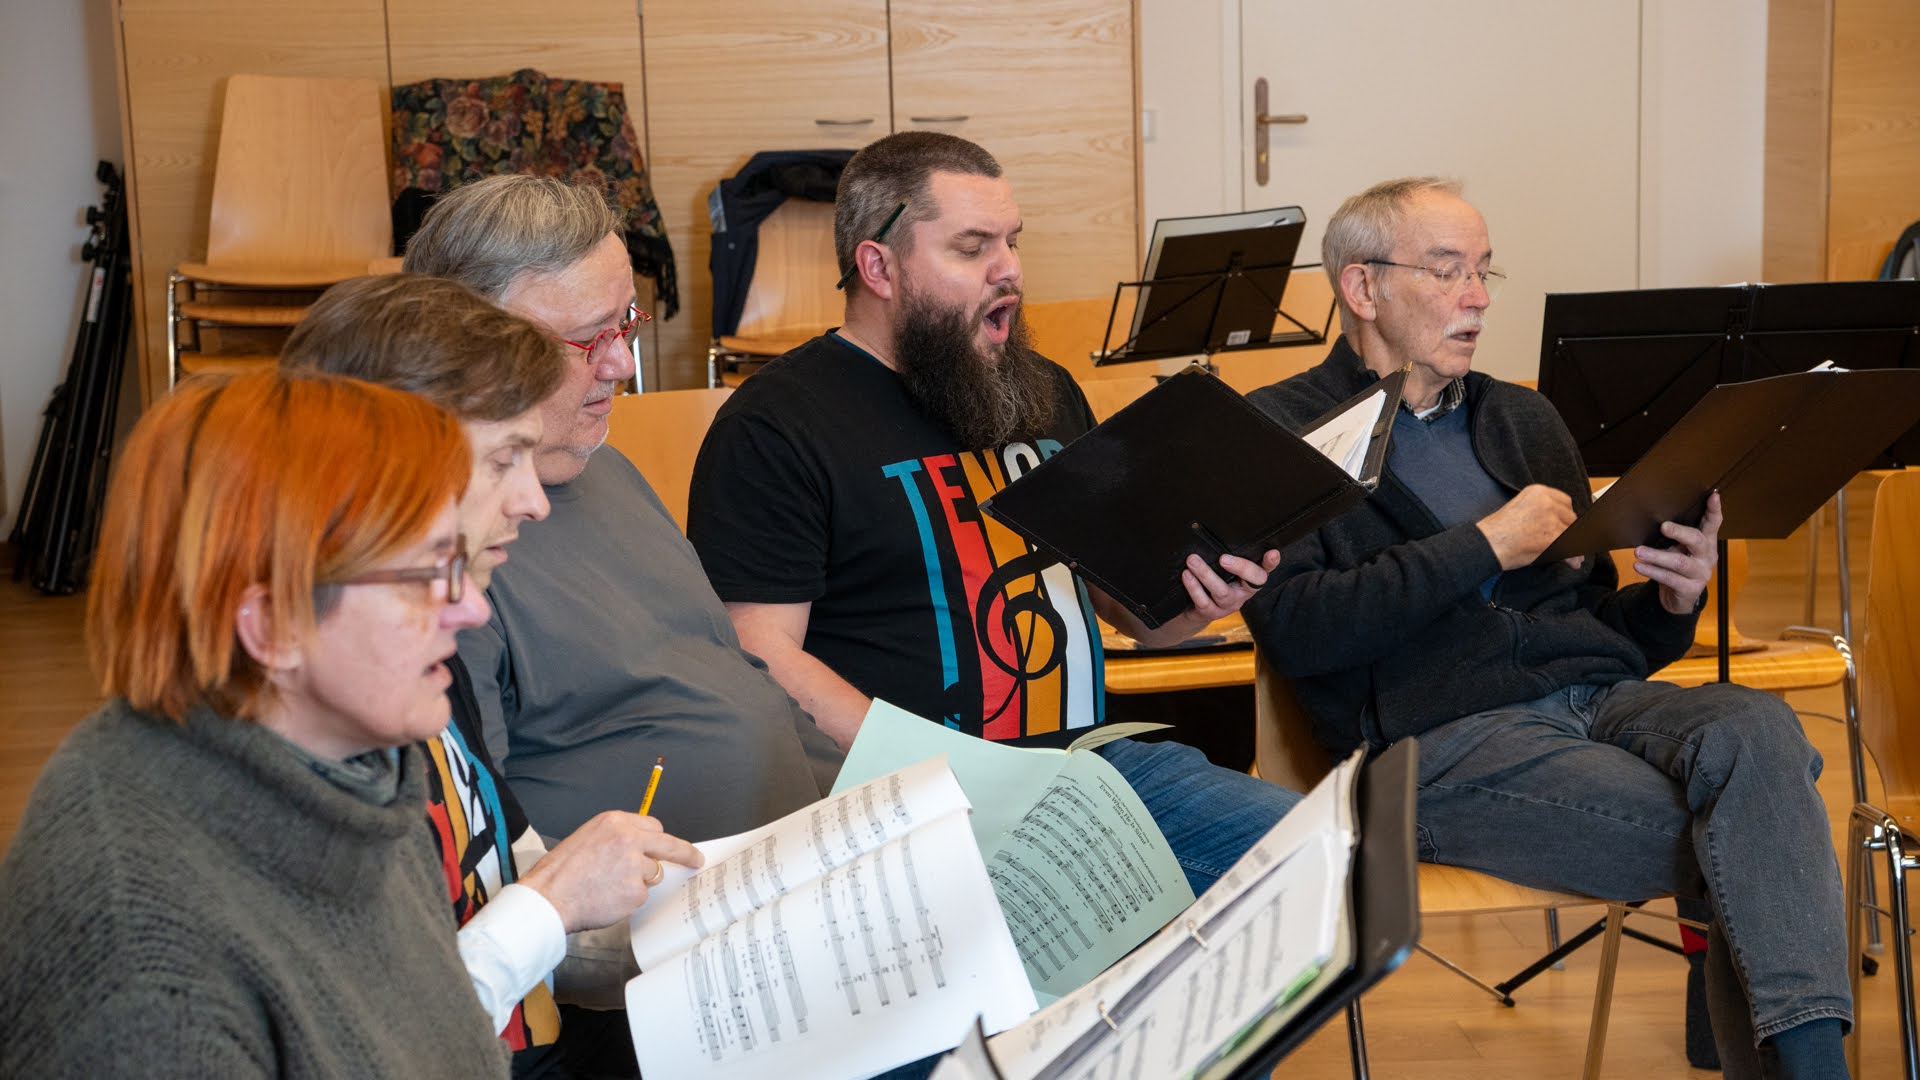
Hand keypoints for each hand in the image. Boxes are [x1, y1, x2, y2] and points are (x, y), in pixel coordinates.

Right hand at [518, 811, 703, 933]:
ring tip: (607, 886)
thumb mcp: (587, 838)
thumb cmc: (560, 872)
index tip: (673, 845)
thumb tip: (640, 848)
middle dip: (685, 853)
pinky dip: (627, 900)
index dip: (660, 840)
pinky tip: (607, 899)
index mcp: (614, 822)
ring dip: (638, 882)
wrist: (547, 898)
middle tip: (695, 860)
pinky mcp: (635, 891)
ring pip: (652, 874)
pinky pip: (640, 896)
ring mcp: (634, 865)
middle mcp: (628, 839)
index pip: (653, 826)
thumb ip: (616, 839)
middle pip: (668, 845)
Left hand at [1180, 549, 1282, 619]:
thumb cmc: (1214, 580)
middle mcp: (1243, 593)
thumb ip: (1227, 555)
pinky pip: (1203, 601)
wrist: (1197, 609)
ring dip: (1206, 574)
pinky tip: (1186, 575)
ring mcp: (1228, 605)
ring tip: (1192, 560)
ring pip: (1222, 592)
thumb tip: (1218, 529)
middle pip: (1251, 581)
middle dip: (1240, 567)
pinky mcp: (1211, 613)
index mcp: (1249, 580)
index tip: (1273, 552)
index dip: (1271, 563)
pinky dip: (1194, 587)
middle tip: (1223, 557)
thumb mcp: (1223, 569)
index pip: (1264, 569)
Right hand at [1476, 484, 1576, 569]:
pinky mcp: (1552, 536)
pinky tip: (1572, 562)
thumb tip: (1561, 526)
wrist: (1487, 544)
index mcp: (1537, 491)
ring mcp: (1550, 518)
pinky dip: (1572, 556)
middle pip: (1571, 517)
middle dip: (1570, 532)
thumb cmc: (1497, 532)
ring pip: (1573, 533)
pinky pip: (1571, 547)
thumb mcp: (1519, 509)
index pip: (1565, 501)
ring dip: (1573, 546)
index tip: (1567, 527)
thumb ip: (1540, 511)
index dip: (1566, 517)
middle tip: (1568, 544)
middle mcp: (1546, 501)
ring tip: (1573, 557)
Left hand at [1635, 490, 1721, 614]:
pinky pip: (1670, 579)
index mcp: (1706, 542)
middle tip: (1663, 526)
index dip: (1714, 510)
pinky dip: (1653, 571)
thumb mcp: (1677, 548)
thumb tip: (1655, 518)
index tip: (1713, 495)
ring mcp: (1701, 573)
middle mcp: (1707, 556)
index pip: (1713, 523)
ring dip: (1657, 556)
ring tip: (1639, 551)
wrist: (1678, 597)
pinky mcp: (1690, 589)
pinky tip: (1639, 566)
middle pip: (1697, 540)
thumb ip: (1674, 535)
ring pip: (1680, 562)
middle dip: (1680, 532)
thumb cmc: (1677, 565)